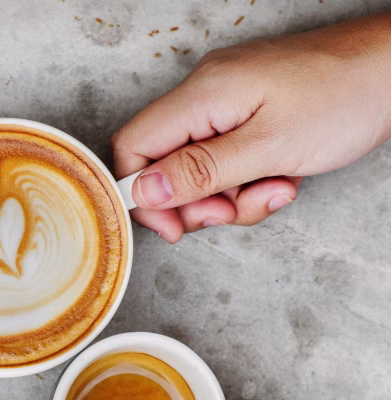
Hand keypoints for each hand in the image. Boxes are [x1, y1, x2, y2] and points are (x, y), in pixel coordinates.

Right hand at [112, 12, 390, 242]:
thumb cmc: (347, 96)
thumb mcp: (269, 148)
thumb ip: (200, 172)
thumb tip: (144, 191)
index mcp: (203, 94)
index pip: (134, 146)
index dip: (143, 194)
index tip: (175, 226)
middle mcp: (207, 93)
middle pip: (166, 163)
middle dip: (198, 201)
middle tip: (232, 212)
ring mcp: (229, 101)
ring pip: (200, 169)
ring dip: (231, 196)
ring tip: (274, 189)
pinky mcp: (250, 111)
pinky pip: (229, 158)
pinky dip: (250, 180)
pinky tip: (282, 176)